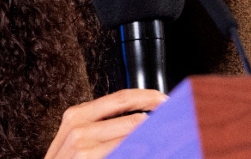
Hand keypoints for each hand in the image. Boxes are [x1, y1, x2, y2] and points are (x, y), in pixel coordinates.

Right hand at [44, 88, 167, 158]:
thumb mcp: (77, 139)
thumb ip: (102, 125)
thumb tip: (139, 117)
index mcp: (77, 115)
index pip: (121, 97)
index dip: (148, 97)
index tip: (164, 100)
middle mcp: (78, 127)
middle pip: (131, 112)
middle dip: (157, 111)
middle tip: (174, 114)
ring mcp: (83, 145)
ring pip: (133, 132)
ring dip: (152, 135)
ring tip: (165, 135)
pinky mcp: (89, 158)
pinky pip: (125, 150)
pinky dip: (141, 149)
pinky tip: (150, 149)